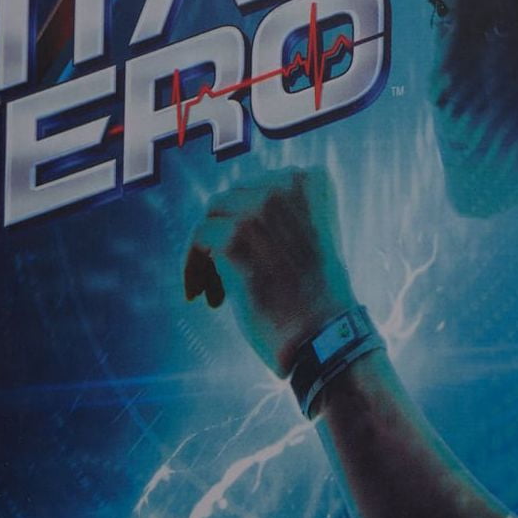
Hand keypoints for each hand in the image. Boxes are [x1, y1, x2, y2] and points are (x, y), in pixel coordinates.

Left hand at [183, 163, 357, 373]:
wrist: (323, 336)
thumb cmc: (317, 297)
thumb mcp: (309, 237)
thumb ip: (280, 215)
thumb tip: (234, 215)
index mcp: (309, 182)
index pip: (260, 186)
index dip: (248, 221)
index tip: (249, 251)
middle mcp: (283, 186)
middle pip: (232, 199)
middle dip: (226, 235)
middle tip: (227, 274)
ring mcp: (257, 210)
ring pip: (212, 217)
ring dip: (210, 252)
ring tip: (215, 290)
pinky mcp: (232, 238)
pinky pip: (197, 240)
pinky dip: (193, 267)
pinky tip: (199, 293)